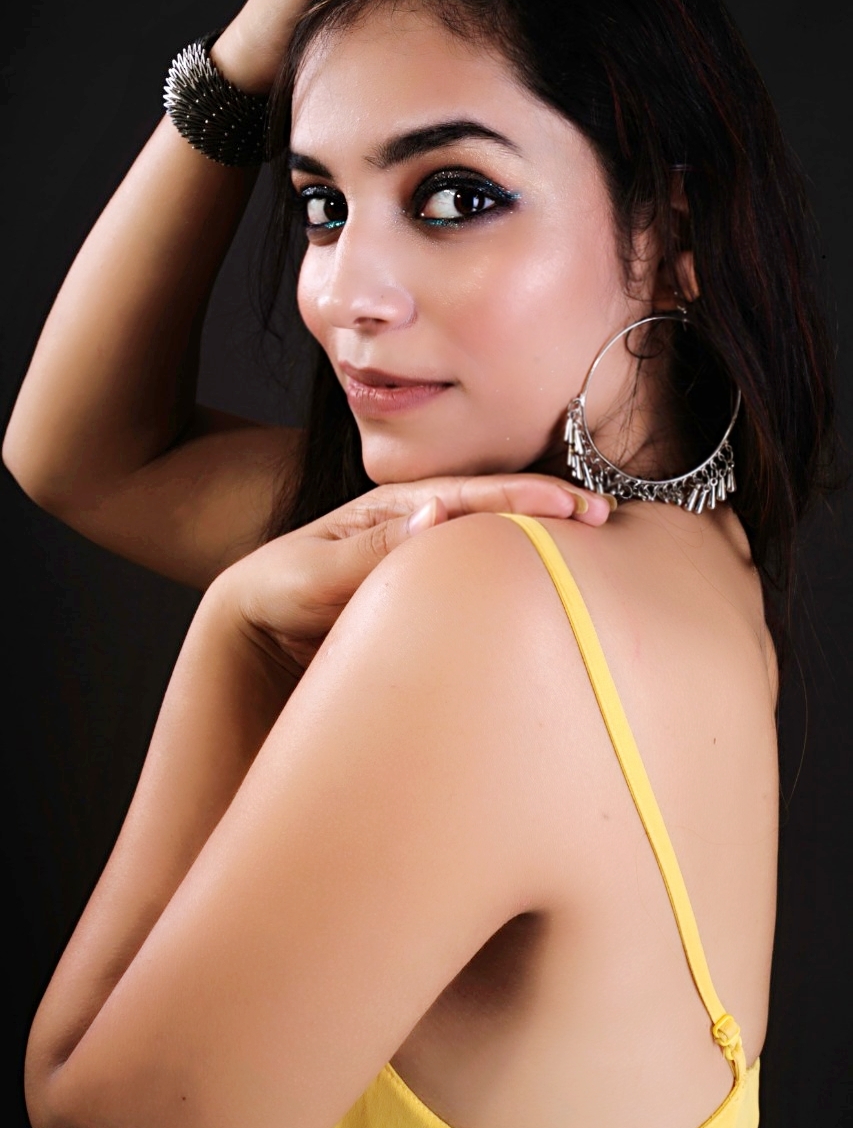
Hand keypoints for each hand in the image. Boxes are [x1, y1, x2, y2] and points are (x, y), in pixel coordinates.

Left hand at [213, 473, 614, 674]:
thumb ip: (373, 548)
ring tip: (597, 543)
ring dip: (544, 540)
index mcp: (394, 507)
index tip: (571, 506)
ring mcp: (428, 557)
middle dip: (551, 508)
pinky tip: (552, 584)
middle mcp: (419, 525)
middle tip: (606, 517)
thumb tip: (435, 513)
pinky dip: (520, 572)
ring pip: (494, 541)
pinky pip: (481, 578)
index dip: (523, 499)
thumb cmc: (280, 592)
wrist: (256, 632)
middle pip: (496, 509)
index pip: (470, 496)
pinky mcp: (430, 592)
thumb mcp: (316, 571)